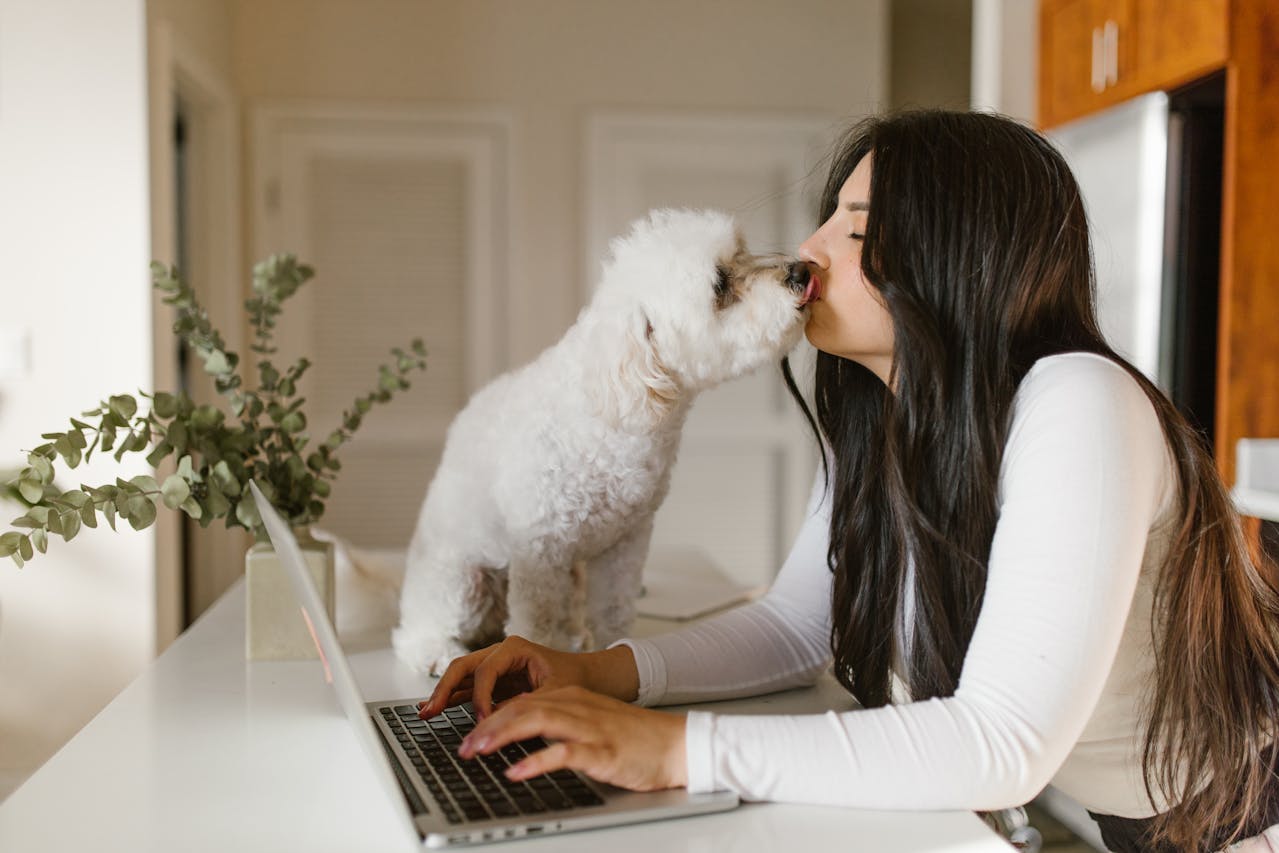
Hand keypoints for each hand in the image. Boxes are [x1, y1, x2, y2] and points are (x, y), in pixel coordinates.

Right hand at [418, 635, 638, 719]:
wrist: (589, 678)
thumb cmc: (574, 680)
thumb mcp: (554, 694)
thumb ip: (525, 706)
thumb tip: (498, 721)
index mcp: (514, 648)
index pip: (486, 671)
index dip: (481, 697)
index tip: (483, 719)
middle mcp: (501, 653)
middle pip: (464, 667)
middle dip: (445, 688)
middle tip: (430, 710)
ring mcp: (495, 667)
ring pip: (461, 676)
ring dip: (444, 694)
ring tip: (425, 713)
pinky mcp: (495, 682)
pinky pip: (468, 688)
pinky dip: (453, 699)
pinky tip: (437, 711)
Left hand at [459, 686, 686, 791]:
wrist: (677, 744)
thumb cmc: (636, 739)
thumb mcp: (592, 724)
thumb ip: (560, 725)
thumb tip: (523, 736)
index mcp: (573, 698)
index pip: (522, 701)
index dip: (491, 716)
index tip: (469, 734)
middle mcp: (577, 706)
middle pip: (522, 708)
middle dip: (487, 726)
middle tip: (463, 746)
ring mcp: (590, 727)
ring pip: (536, 722)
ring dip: (501, 737)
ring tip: (476, 752)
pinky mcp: (602, 750)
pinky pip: (562, 753)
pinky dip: (536, 762)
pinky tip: (515, 772)